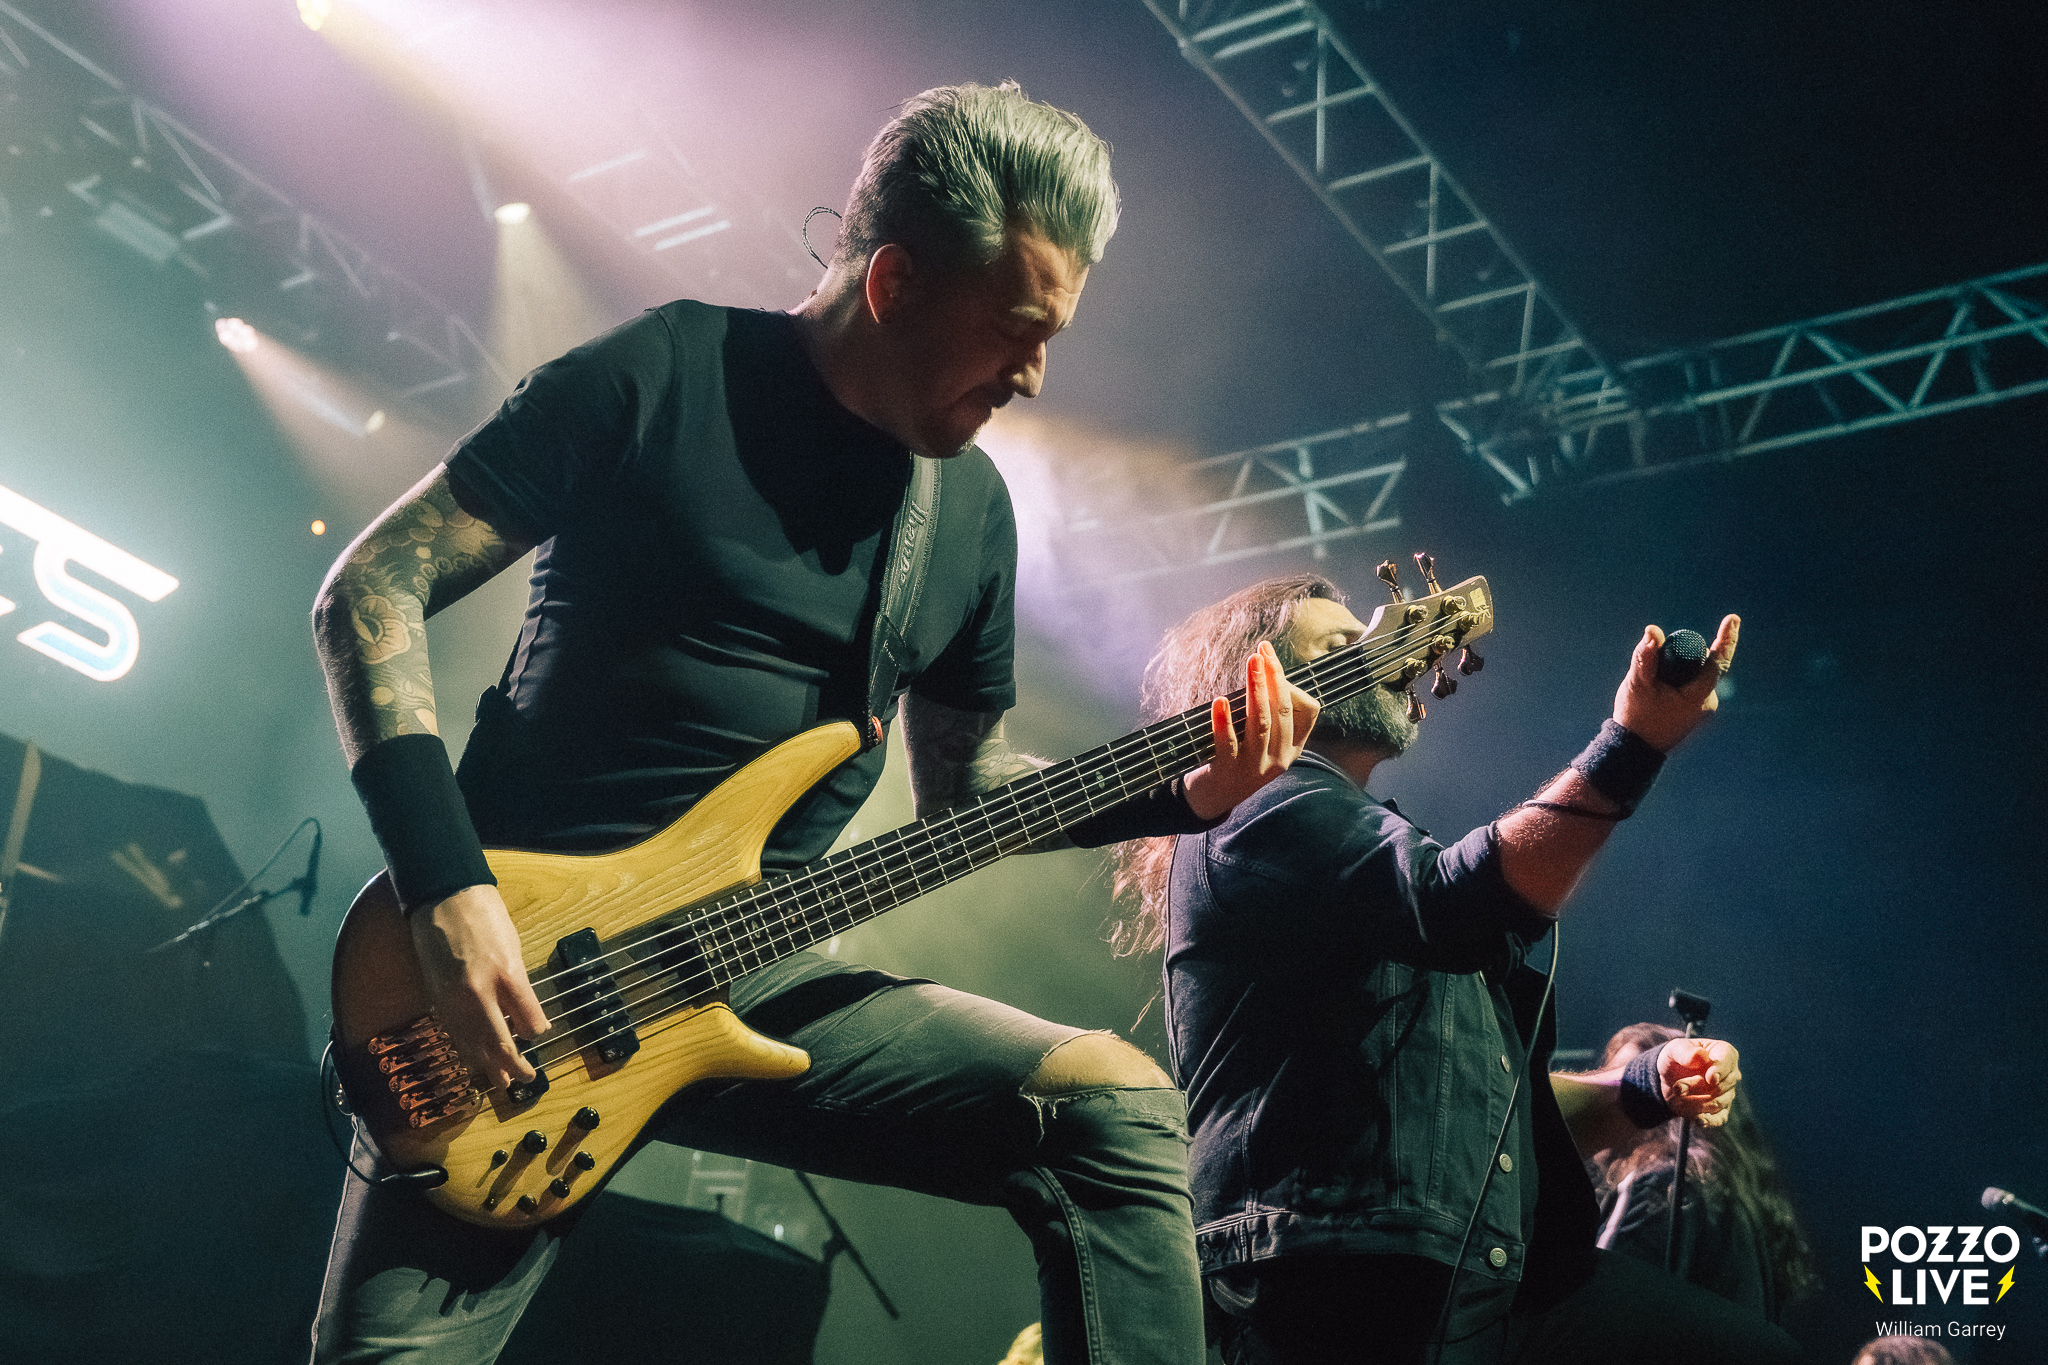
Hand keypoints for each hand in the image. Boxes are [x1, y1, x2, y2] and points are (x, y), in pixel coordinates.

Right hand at [410, 883, 550, 1092]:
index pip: (529, 1023)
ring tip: (500, 1082)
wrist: (441, 897)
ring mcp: (453, 999)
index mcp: (506, 976)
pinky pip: (455, 1033)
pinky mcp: (437, 999)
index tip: (539, 1036)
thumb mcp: (513, 949)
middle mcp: (478, 993)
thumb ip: (520, 988)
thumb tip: (527, 1019)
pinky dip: (467, 1049)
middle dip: (513, 1067)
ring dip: (487, 1066)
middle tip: (525, 1079)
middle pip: (498, 1044)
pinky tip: (474, 1057)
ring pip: (472, 1045)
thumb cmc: (484, 916)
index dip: (536, 1036)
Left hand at [1182, 642, 1320, 820]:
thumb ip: (1270, 713)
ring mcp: (1254, 767)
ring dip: (1256, 689)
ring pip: (1260, 722)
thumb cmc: (1238, 759)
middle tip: (1262, 650)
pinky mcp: (1227, 772)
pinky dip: (1224, 720)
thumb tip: (1268, 669)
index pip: (1307, 711)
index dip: (1292, 684)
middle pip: (1282, 711)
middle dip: (1275, 676)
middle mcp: (1279, 759)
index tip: (1270, 661)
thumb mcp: (1265, 741)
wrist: (1212, 800)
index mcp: (1292, 748)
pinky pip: (1227, 743)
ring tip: (1252, 662)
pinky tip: (1220, 700)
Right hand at [1614, 614, 1738, 751]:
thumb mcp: (1637, 684)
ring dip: (1678, 670)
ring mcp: (1702, 709)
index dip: (1725, 639)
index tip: (1732, 619)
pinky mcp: (1694, 712)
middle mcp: (1707, 703)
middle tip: (1660, 663)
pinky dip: (1678, 680)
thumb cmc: (1637, 718)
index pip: (1717, 661)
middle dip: (1684, 656)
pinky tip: (1659, 691)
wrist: (1634, 750)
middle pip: (1702, 665)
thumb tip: (1653, 631)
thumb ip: (1646, 656)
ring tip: (1653, 686)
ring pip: (1695, 676)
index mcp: (1698, 696)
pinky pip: (1691, 686)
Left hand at [1660, 1038, 1739, 1126]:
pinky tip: (1697, 1120)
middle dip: (1696, 1087)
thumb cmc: (1676, 1057)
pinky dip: (1708, 1120)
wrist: (1669, 1077)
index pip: (1728, 1060)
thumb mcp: (1674, 1049)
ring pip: (1716, 1102)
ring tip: (1677, 1095)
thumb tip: (1700, 1056)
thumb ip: (1686, 1052)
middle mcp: (1731, 1074)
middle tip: (1677, 1088)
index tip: (1709, 1078)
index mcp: (1724, 1052)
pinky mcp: (1720, 1110)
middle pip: (1720, 1086)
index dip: (1720, 1070)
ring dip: (1695, 1102)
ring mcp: (1727, 1093)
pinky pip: (1719, 1118)